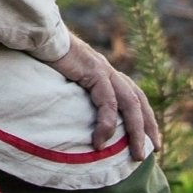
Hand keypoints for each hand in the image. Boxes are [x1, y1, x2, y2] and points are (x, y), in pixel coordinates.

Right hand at [45, 33, 161, 160]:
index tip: (152, 140)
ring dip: (135, 131)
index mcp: (104, 72)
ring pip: (129, 103)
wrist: (38, 37)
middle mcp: (108, 70)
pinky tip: (101, 141)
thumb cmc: (46, 60)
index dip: (145, 117)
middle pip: (138, 100)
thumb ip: (77, 96)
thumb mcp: (66, 82)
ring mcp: (103, 69)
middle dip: (148, 127)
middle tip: (155, 150)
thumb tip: (75, 123)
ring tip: (136, 155)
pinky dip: (107, 123)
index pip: (133, 95)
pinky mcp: (93, 70)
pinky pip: (107, 101)